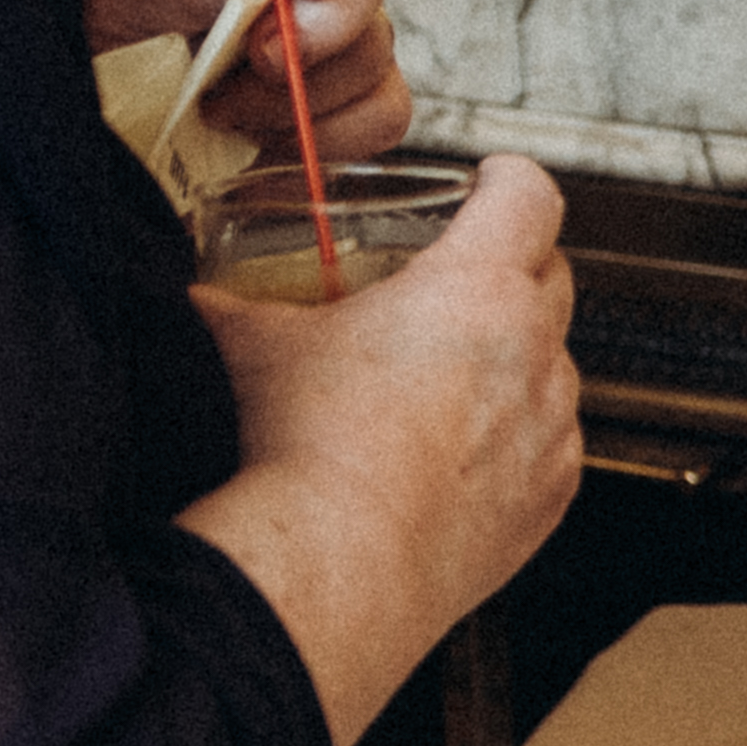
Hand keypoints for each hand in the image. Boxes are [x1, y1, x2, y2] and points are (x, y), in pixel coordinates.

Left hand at [81, 0, 408, 158]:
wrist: (91, 124)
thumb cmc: (93, 48)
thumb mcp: (111, 4)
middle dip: (327, 21)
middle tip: (263, 61)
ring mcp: (324, 29)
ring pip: (376, 44)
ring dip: (306, 92)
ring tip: (224, 111)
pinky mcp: (341, 97)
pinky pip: (383, 110)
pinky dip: (334, 134)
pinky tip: (264, 139)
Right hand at [175, 155, 580, 745]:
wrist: (338, 566)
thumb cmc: (304, 449)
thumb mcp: (255, 348)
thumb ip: (232, 307)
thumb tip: (191, 296)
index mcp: (476, 288)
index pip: (529, 196)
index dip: (511, 179)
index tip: (492, 181)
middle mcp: (534, 350)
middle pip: (553, 275)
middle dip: (514, 267)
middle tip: (459, 278)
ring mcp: (551, 427)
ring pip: (555, 365)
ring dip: (516, 358)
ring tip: (448, 377)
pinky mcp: (550, 496)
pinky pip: (551, 444)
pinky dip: (518, 435)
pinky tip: (458, 450)